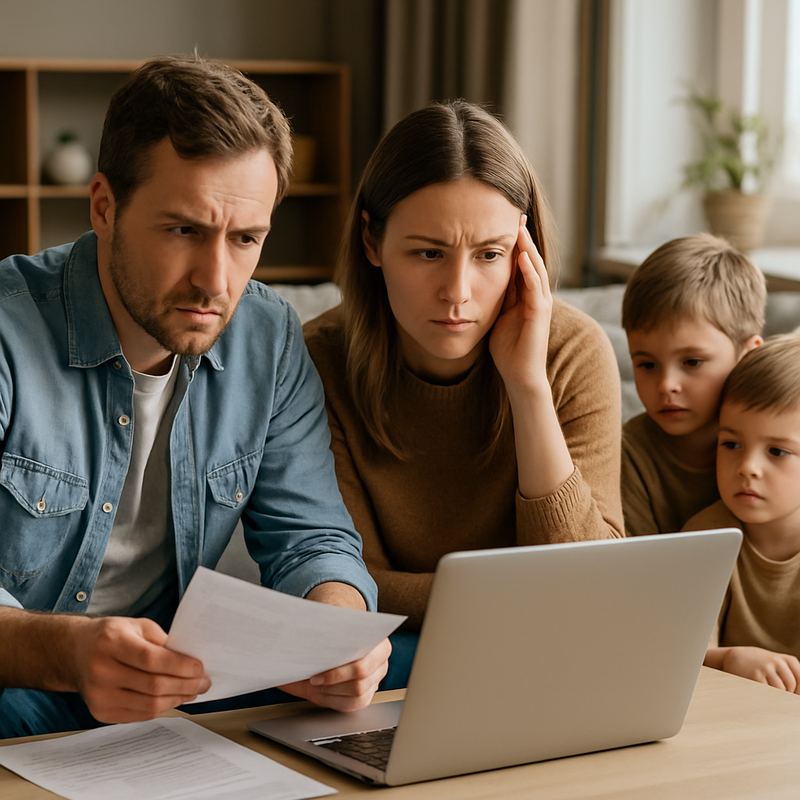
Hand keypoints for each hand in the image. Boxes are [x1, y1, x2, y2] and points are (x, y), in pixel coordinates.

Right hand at [72, 616, 210, 722]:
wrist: (75, 653)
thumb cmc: (112, 636)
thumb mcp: (137, 626)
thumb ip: (162, 642)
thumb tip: (191, 661)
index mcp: (111, 642)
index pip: (151, 660)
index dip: (179, 666)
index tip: (200, 667)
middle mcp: (101, 671)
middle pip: (153, 686)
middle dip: (185, 685)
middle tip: (204, 682)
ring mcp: (98, 696)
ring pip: (149, 705)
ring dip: (177, 699)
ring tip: (193, 690)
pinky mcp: (101, 713)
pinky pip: (140, 715)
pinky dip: (162, 708)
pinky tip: (174, 698)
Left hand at [279, 636, 391, 710]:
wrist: (338, 636)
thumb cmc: (331, 633)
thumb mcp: (325, 630)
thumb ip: (316, 638)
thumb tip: (292, 646)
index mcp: (378, 640)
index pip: (360, 664)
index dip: (335, 673)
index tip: (314, 675)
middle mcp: (381, 660)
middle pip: (360, 681)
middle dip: (332, 683)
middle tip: (312, 680)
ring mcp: (377, 678)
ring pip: (358, 695)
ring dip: (333, 693)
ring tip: (317, 686)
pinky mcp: (369, 693)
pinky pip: (355, 705)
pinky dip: (335, 701)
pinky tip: (323, 693)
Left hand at [489, 217, 552, 397]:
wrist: (519, 376)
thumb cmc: (507, 350)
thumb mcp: (494, 317)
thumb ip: (492, 300)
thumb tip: (473, 284)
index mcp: (524, 296)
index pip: (520, 264)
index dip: (513, 244)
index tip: (502, 223)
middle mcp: (535, 296)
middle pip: (531, 260)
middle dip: (524, 239)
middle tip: (516, 215)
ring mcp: (540, 304)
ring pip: (536, 269)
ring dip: (528, 248)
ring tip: (520, 228)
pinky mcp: (540, 314)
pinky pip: (536, 288)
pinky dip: (530, 272)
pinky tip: (523, 257)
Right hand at [712, 646, 799, 692]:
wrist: (735, 657)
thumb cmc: (760, 664)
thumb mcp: (777, 663)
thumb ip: (791, 675)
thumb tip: (799, 694)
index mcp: (786, 659)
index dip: (798, 689)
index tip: (792, 693)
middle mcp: (777, 661)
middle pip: (791, 684)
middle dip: (787, 692)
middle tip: (778, 693)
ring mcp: (766, 668)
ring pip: (781, 689)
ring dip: (776, 694)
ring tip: (769, 691)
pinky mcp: (756, 676)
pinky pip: (768, 691)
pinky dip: (766, 694)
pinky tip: (761, 690)